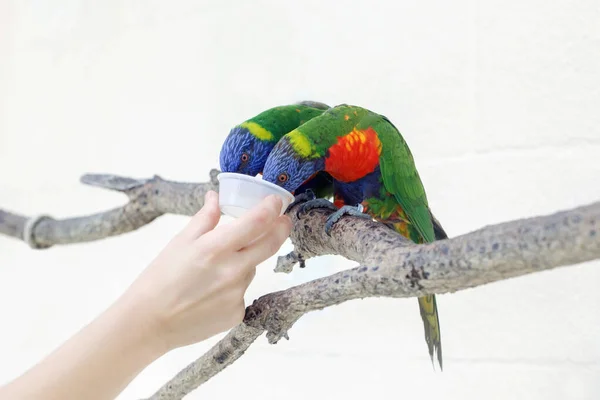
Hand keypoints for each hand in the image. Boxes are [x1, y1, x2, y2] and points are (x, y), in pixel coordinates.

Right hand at [126, 191, 291, 350]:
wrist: (149, 323)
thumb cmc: (160, 278)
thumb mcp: (180, 242)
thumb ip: (205, 218)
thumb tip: (216, 197)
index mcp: (215, 248)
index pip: (257, 223)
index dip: (272, 208)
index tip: (276, 201)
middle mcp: (232, 271)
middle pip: (271, 244)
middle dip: (280, 228)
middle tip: (282, 220)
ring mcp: (237, 294)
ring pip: (252, 268)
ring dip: (244, 262)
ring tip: (213, 271)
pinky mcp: (237, 313)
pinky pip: (243, 292)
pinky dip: (233, 286)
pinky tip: (211, 292)